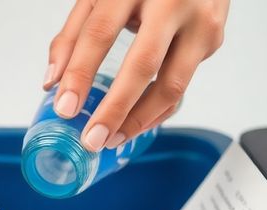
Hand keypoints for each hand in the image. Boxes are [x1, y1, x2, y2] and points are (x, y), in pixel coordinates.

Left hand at [44, 0, 228, 150]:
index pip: (100, 33)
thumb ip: (74, 34)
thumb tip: (53, 82)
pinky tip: (135, 123)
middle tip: (92, 139)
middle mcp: (173, 2)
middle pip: (142, 65)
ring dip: (139, 120)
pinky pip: (183, 85)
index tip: (65, 106)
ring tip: (111, 139)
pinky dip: (157, 110)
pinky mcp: (213, 40)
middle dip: (115, 109)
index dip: (80, 73)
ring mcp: (200, 22)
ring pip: (172, 85)